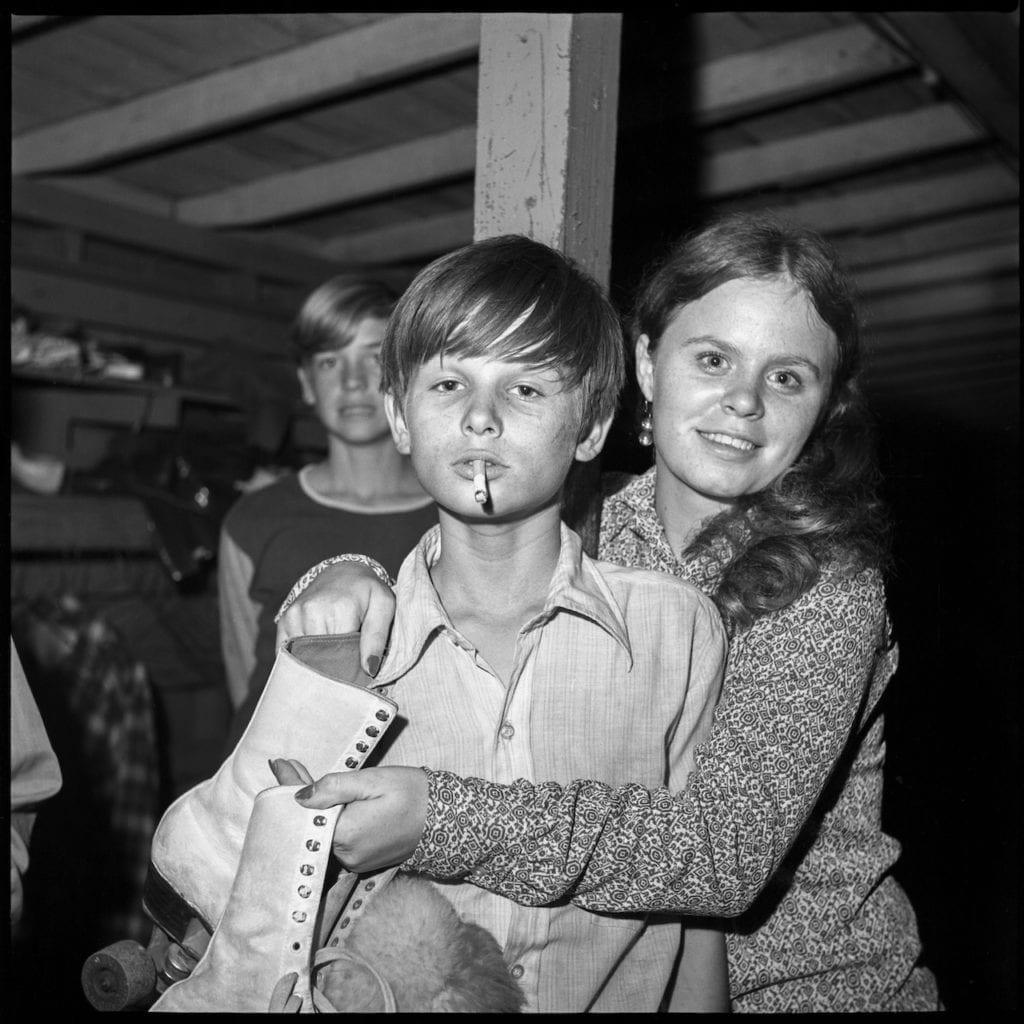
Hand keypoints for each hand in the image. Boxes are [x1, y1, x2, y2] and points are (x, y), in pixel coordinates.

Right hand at [275, 561, 396, 676]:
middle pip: (320, 659)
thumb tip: (369, 669)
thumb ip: (378, 637)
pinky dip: (301, 657)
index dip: (350, 668)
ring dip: (317, 662)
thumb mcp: (384, 605)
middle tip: (347, 664)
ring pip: (303, 657)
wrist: (344, 573)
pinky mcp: (285, 620)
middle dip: (333, 668)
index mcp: (339, 610)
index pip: (340, 657)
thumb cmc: (367, 592)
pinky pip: (289, 652)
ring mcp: (294, 615)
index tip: (359, 670)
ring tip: (333, 652)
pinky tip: (315, 651)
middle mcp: (311, 612)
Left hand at [290, 765, 428, 872]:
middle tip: (287, 767)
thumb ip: (334, 787)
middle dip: (297, 795)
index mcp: (345, 834)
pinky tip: (323, 801)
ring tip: (300, 778)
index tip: (279, 763)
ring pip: (319, 832)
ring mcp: (352, 862)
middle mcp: (345, 854)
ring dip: (311, 808)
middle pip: (308, 823)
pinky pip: (333, 839)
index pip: (305, 811)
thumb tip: (299, 796)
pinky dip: (326, 820)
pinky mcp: (360, 862)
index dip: (290, 785)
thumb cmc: (412, 792)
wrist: (444, 817)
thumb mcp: (373, 780)